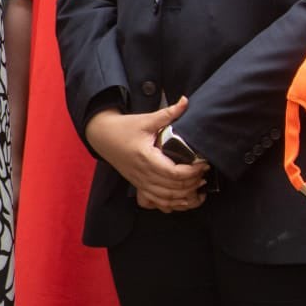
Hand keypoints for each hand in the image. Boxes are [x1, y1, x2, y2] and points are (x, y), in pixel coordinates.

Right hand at [84, 97, 209, 212]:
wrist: (102, 136)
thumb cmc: (123, 128)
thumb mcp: (145, 119)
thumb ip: (168, 113)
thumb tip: (185, 101)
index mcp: (146, 158)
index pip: (175, 173)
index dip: (193, 171)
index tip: (203, 162)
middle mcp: (143, 174)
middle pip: (174, 188)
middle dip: (193, 183)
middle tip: (204, 172)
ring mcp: (140, 182)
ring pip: (167, 199)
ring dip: (185, 196)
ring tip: (198, 185)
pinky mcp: (139, 185)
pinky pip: (156, 202)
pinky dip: (171, 204)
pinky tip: (182, 199)